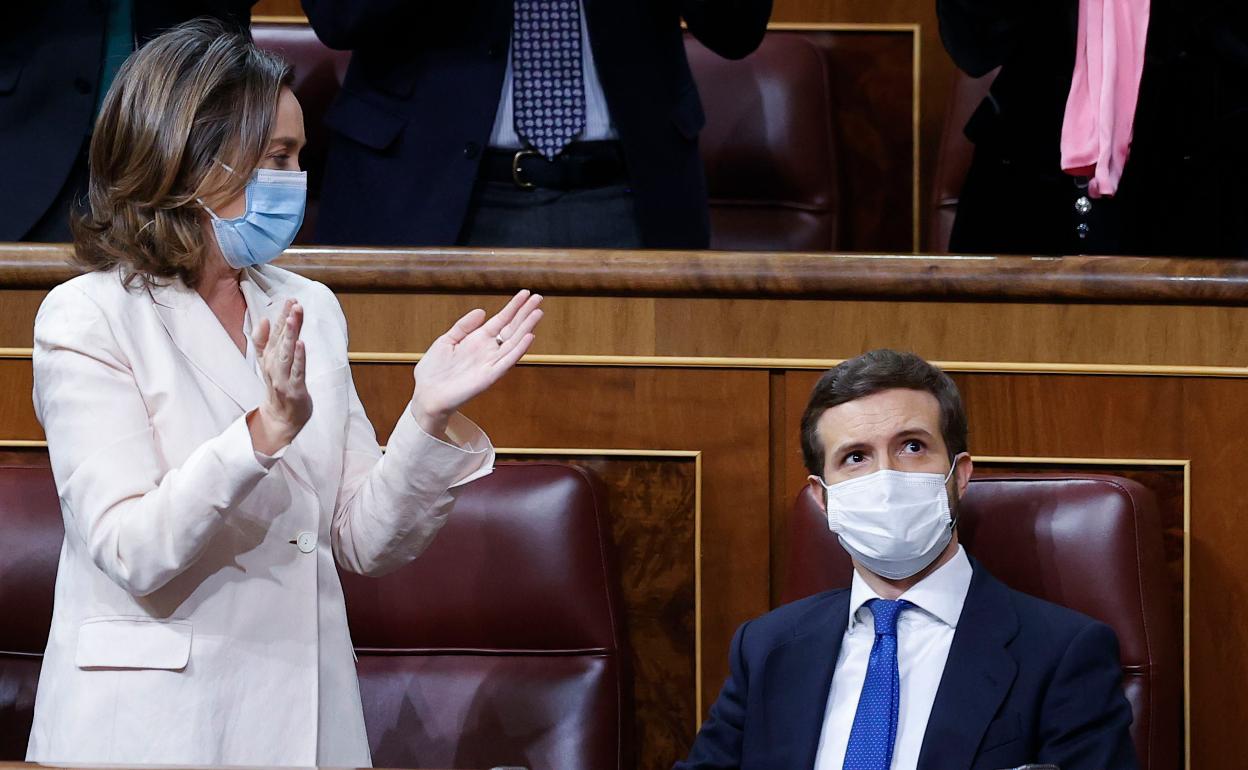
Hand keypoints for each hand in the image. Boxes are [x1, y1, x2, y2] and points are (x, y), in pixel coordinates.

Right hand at [247, 299, 312, 454]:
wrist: (281, 419)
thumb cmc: (279, 387)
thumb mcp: (268, 363)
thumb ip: (263, 341)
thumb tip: (261, 320)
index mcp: (269, 357)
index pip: (275, 333)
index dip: (282, 316)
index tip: (290, 299)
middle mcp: (273, 365)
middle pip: (280, 340)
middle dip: (287, 321)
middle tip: (294, 304)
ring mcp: (282, 377)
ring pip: (286, 353)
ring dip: (290, 335)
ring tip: (294, 317)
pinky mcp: (294, 389)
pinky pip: (296, 371)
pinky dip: (298, 357)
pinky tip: (300, 343)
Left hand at [411, 290, 543, 435]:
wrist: (426, 395)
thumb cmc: (434, 371)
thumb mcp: (446, 340)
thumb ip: (464, 326)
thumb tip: (482, 311)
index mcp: (478, 340)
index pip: (501, 320)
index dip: (514, 306)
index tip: (526, 293)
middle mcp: (488, 350)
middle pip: (512, 329)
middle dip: (525, 313)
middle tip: (539, 297)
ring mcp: (490, 363)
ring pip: (513, 342)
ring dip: (527, 327)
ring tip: (538, 312)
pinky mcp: (489, 376)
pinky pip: (507, 361)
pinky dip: (519, 349)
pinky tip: (529, 337)